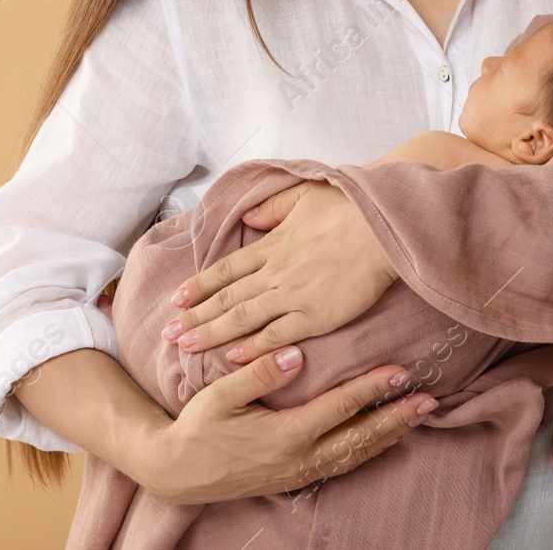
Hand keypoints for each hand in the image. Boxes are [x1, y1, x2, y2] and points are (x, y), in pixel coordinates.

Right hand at [135, 344, 436, 503]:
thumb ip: (259, 374)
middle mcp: (298, 458)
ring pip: (355, 456)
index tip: (400, 372)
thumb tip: (296, 353)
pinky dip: (367, 452)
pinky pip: (341, 466)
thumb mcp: (220, 396)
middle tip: (428, 400)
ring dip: (388, 436)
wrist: (176, 473)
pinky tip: (383, 440)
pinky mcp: (295, 478)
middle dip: (396, 418)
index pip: (339, 408)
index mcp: (283, 435)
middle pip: (359, 437)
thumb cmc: (197, 428)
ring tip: (416, 417)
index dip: (372, 389)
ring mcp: (299, 473)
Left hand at [163, 180, 397, 363]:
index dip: (200, 285)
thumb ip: (273, 209)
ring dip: (212, 333)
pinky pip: (277, 335)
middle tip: (169, 332)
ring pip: (243, 319)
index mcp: (273, 244)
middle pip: (227, 298)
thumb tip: (250, 218)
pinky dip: (253, 347)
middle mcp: (276, 272)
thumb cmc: (349, 208)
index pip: (226, 270)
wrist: (383, 229)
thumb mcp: (304, 195)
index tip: (178, 299)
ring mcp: (293, 296)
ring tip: (187, 346)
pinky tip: (232, 357)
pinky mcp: (316, 317)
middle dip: (196, 316)